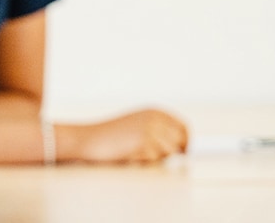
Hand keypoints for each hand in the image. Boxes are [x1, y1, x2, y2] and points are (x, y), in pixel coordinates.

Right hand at [64, 109, 188, 162]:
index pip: (184, 127)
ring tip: (136, 154)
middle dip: (171, 153)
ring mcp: (150, 129)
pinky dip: (143, 162)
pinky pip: (154, 160)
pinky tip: (129, 156)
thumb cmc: (112, 136)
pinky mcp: (143, 143)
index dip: (186, 143)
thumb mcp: (138, 124)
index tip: (182, 154)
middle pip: (180, 141)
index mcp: (156, 111)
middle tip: (153, 157)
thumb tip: (182, 148)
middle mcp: (156, 118)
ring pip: (168, 153)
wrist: (88, 138)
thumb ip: (159, 130)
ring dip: (155, 158)